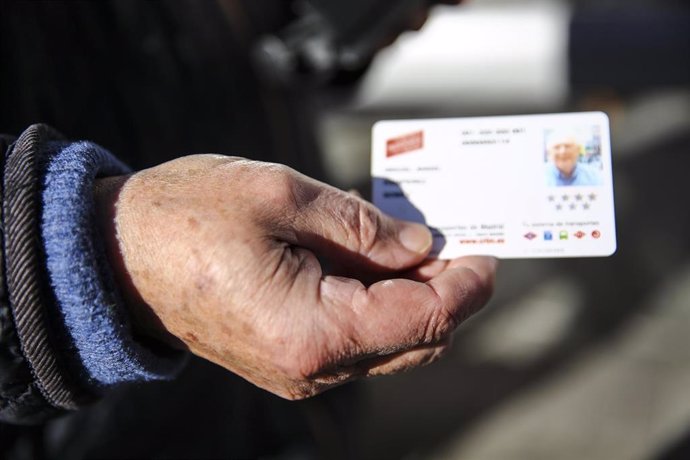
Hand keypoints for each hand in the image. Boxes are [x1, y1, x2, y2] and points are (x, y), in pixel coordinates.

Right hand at [95, 155, 496, 398]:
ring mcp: (298, 370)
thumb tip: (420, 244)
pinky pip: (355, 338)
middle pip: (413, 339)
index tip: (486, 251)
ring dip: (413, 295)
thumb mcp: (281, 195)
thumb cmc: (185, 217)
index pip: (422, 319)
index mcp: (313, 331)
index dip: (465, 285)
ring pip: (388, 342)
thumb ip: (362, 225)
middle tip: (458, 239)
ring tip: (414, 241)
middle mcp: (311, 367)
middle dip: (446, 290)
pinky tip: (375, 260)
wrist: (115, 254)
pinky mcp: (287, 357)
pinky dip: (379, 302)